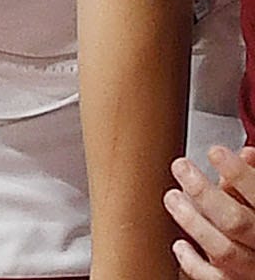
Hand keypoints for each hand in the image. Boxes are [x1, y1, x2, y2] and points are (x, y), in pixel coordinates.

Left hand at [172, 149, 254, 278]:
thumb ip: (253, 184)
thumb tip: (246, 154)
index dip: (239, 174)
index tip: (216, 152)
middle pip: (236, 221)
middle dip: (205, 192)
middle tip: (181, 167)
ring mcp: (251, 268)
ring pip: (222, 249)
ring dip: (193, 221)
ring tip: (172, 198)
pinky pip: (213, 278)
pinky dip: (192, 262)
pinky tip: (179, 244)